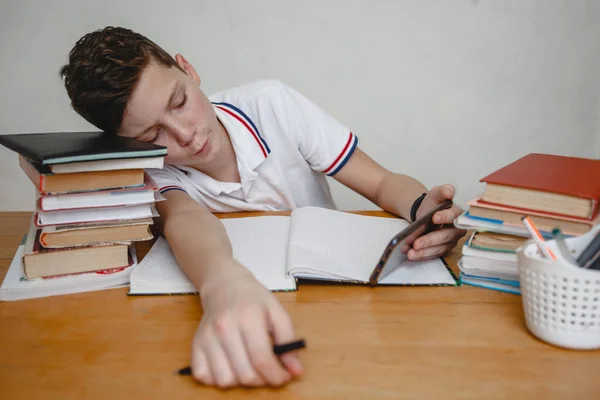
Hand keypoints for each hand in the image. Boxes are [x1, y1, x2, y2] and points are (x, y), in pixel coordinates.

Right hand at [190, 262, 302, 387]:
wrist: (224, 285)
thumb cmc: (253, 299)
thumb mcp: (277, 312)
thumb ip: (288, 341)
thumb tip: (295, 370)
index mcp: (248, 316)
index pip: (262, 359)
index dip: (276, 375)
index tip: (284, 377)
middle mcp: (224, 327)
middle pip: (245, 374)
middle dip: (262, 380)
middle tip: (269, 371)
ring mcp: (207, 337)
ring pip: (225, 380)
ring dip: (240, 381)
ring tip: (248, 366)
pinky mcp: (196, 344)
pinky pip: (204, 376)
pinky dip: (218, 378)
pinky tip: (230, 366)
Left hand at [407, 184, 466, 260]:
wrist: (424, 212)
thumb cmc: (433, 204)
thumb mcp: (436, 194)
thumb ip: (443, 190)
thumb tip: (449, 191)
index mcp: (457, 214)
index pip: (454, 216)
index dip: (445, 217)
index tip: (434, 217)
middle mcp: (457, 230)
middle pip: (446, 236)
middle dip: (430, 240)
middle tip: (416, 243)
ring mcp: (450, 241)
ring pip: (439, 248)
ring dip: (424, 251)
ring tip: (410, 252)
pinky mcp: (442, 249)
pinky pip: (433, 255)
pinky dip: (421, 255)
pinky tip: (411, 255)